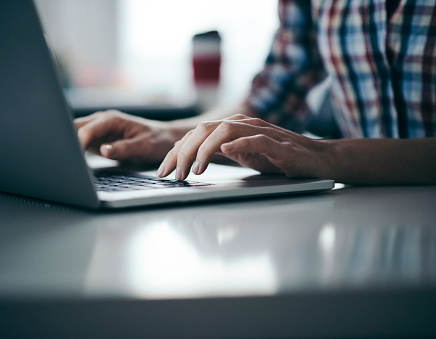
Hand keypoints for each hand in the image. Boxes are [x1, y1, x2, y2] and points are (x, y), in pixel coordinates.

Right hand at [74, 110, 185, 163]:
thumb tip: (104, 150)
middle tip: (63, 158)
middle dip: (67, 140)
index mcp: (112, 120)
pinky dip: (75, 149)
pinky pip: (81, 141)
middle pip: (75, 127)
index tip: (74, 156)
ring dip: (69, 144)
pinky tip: (72, 159)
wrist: (164, 138)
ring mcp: (99, 128)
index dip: (78, 142)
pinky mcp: (98, 138)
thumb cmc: (156, 141)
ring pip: (75, 133)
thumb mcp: (143, 147)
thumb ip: (123, 149)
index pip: (87, 130)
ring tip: (64, 160)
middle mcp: (102, 121)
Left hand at [157, 114, 331, 179]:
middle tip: (173, 174)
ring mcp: (261, 131)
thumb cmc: (279, 159)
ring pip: (224, 130)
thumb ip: (220, 153)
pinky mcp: (278, 144)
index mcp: (232, 128)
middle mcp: (243, 125)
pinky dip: (239, 144)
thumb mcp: (242, 156)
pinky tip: (225, 151)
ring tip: (195, 170)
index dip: (176, 152)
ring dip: (204, 150)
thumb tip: (193, 159)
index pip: (196, 135)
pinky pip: (256, 139)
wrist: (315, 159)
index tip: (164, 171)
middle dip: (183, 152)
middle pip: (203, 130)